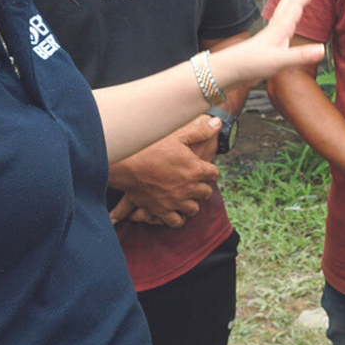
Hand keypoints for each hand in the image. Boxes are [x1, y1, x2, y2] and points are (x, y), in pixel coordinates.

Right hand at [107, 115, 221, 227]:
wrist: (127, 165)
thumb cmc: (151, 148)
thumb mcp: (177, 136)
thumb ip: (199, 131)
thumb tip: (218, 122)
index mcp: (195, 170)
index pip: (214, 174)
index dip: (209, 171)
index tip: (202, 169)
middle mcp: (188, 188)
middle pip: (206, 193)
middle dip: (202, 187)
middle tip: (193, 182)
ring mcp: (176, 201)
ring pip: (194, 209)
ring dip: (191, 202)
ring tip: (185, 196)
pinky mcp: (162, 211)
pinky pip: (177, 221)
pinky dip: (178, 217)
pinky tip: (175, 210)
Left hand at [209, 0, 325, 88]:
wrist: (229, 71)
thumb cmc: (251, 64)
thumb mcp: (279, 61)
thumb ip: (301, 55)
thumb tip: (322, 50)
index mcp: (280, 29)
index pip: (297, 6)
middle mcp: (275, 29)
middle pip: (288, 5)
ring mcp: (270, 36)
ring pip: (282, 13)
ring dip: (291, 2)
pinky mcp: (266, 45)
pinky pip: (279, 26)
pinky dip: (285, 20)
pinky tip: (285, 27)